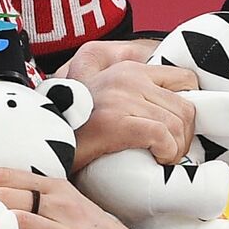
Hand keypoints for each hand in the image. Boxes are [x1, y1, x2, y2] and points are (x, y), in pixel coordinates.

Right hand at [58, 40, 198, 167]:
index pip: (184, 79)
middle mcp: (127, 77)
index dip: (186, 108)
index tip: (178, 129)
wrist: (42, 139)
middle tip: (171, 152)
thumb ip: (139, 93)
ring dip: (175, 150)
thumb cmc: (80, 127)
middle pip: (186, 107)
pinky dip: (166, 154)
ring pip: (177, 125)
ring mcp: (120, 98)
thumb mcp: (109, 97)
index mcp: (128, 69)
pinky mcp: (115, 121)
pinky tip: (154, 160)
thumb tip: (184, 102)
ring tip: (161, 158)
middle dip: (185, 136)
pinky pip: (163, 137)